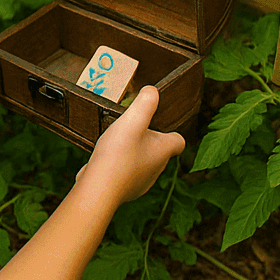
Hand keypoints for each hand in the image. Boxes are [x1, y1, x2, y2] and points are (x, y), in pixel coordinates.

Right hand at [76, 85, 184, 204]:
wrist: (100, 187)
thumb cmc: (119, 154)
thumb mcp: (132, 120)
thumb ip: (145, 102)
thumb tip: (152, 90)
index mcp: (164, 151)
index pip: (179, 141)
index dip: (171, 132)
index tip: (158, 125)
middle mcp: (158, 168)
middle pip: (160, 151)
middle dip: (148, 141)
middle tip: (130, 130)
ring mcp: (142, 181)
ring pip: (144, 164)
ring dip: (134, 154)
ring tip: (116, 144)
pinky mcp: (126, 189)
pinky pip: (127, 174)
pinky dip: (120, 167)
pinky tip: (106, 161)